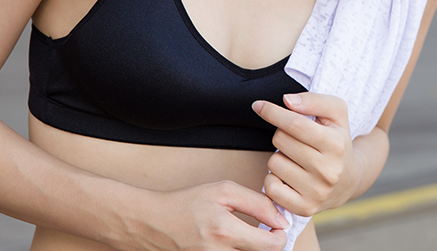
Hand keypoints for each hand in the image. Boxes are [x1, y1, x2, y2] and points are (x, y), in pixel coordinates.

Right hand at [138, 180, 288, 250]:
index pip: (271, 245)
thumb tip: (280, 219)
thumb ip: (256, 203)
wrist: (156, 223)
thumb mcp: (223, 191)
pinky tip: (238, 243)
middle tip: (267, 230)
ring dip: (256, 249)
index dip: (281, 234)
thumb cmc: (188, 203)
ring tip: (251, 237)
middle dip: (271, 244)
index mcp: (224, 230)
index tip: (278, 225)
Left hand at [252, 93, 358, 217]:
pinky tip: (287, 174)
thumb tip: (287, 101)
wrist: (349, 181)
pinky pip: (271, 188)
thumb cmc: (337, 139)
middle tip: (294, 138)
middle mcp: (328, 171)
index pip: (295, 124)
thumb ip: (313, 100)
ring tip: (294, 158)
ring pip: (274, 163)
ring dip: (278, 156)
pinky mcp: (305, 209)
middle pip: (281, 141)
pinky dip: (272, 178)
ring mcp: (317, 193)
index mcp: (335, 145)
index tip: (258, 105)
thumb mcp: (336, 113)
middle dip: (280, 133)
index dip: (273, 112)